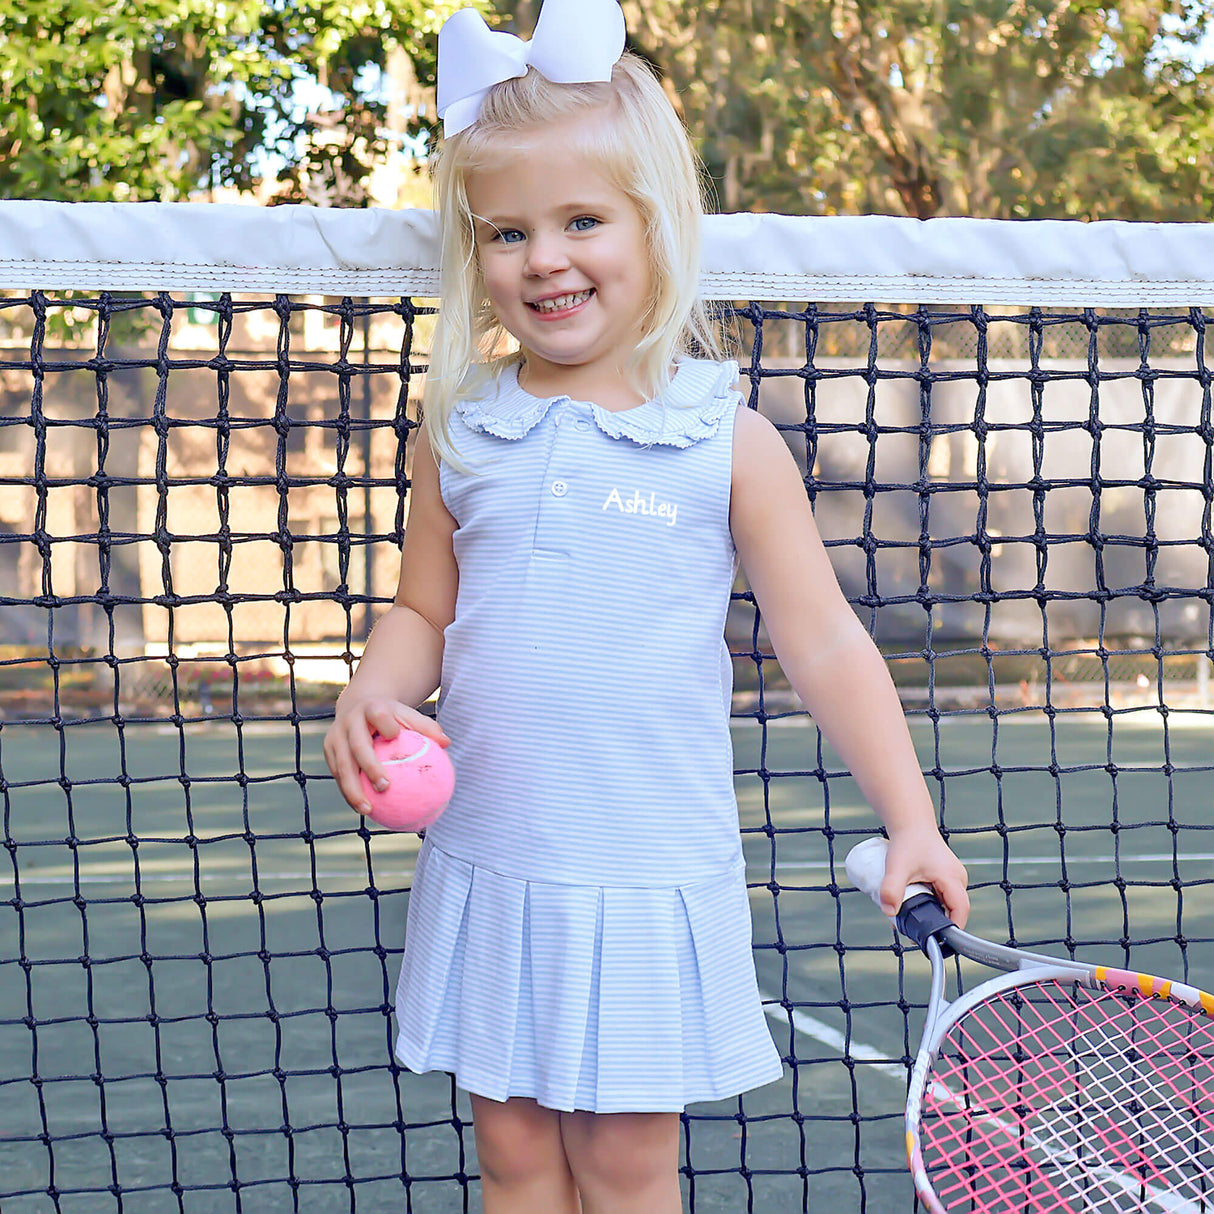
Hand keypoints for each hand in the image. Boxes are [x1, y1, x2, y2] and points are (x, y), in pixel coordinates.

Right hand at [323, 697, 449, 814]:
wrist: (358, 705)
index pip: (379, 714)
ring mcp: (335, 735)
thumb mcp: (407, 715)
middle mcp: (350, 721)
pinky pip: (337, 774)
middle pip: (357, 746)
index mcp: (372, 708)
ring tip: (367, 809)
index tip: (394, 736)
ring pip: (342, 765)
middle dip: (369, 766)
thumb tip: (447, 743)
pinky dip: (348, 791)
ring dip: (352, 790)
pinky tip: (363, 808)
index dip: (386, 724)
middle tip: (385, 787)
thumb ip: (427, 728)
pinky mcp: (328, 749)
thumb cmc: (392, 716)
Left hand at [880, 830, 969, 928]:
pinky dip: (928, 902)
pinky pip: (941, 896)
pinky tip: (913, 903)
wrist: (910, 823)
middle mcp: (958, 879)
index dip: (951, 929)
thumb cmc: (907, 841)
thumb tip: (889, 912)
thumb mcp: (896, 867)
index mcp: (953, 879)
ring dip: (930, 912)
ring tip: (909, 915)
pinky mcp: (946, 877)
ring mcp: (953, 878)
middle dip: (935, 922)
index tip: (935, 940)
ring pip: (946, 904)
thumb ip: (890, 889)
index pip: (960, 912)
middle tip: (913, 929)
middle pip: (953, 911)